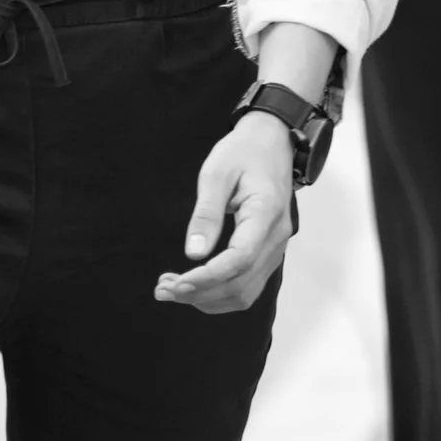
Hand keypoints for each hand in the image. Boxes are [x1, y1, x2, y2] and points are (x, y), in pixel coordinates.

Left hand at [155, 114, 295, 314]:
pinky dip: (219, 293)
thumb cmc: (243, 152)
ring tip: (172, 289)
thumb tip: (193, 254)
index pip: (240, 259)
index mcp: (266, 212)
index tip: (177, 282)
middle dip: (200, 293)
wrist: (272, 142)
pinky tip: (194, 285)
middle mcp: (276, 237)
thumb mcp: (217, 172)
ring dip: (207, 299)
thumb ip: (206, 213)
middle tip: (163, 289)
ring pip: (245, 293)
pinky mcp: (269, 253)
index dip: (208, 277)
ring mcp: (276, 248)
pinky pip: (247, 286)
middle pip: (241, 284)